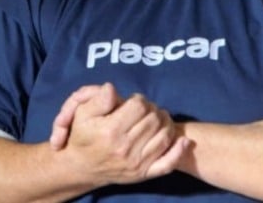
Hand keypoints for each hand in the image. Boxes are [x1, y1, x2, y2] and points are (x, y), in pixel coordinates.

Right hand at [52, 83, 189, 184]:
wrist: (81, 167)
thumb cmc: (82, 136)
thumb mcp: (81, 113)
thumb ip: (98, 99)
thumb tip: (112, 88)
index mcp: (110, 131)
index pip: (138, 106)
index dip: (138, 99)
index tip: (132, 102)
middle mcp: (125, 148)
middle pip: (154, 119)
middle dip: (152, 109)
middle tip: (144, 109)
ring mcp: (136, 163)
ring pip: (164, 136)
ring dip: (165, 123)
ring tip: (157, 118)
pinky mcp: (143, 174)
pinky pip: (167, 163)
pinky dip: (178, 151)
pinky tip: (181, 140)